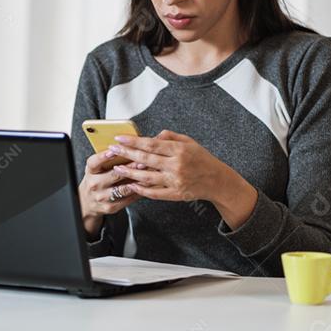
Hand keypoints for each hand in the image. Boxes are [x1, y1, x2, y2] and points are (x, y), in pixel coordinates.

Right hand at [77, 148, 144, 238]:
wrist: (87, 202)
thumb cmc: (96, 180)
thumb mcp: (97, 168)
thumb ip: (108, 158)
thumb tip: (127, 145)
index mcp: (91, 171)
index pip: (95, 162)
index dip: (104, 156)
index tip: (115, 149)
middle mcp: (94, 184)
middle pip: (114, 174)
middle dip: (131, 167)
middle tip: (143, 160)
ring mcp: (102, 197)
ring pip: (123, 188)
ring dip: (138, 180)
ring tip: (149, 173)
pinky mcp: (110, 207)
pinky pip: (128, 199)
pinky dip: (139, 192)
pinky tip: (147, 186)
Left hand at [106, 130, 257, 228]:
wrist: (218, 181)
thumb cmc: (202, 159)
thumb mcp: (189, 142)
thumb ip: (170, 137)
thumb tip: (152, 136)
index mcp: (179, 150)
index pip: (151, 144)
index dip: (133, 141)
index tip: (119, 138)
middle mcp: (177, 165)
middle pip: (146, 159)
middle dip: (127, 154)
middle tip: (112, 150)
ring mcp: (176, 181)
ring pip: (147, 177)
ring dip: (130, 173)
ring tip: (117, 167)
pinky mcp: (176, 194)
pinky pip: (155, 193)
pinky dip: (142, 190)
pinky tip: (131, 185)